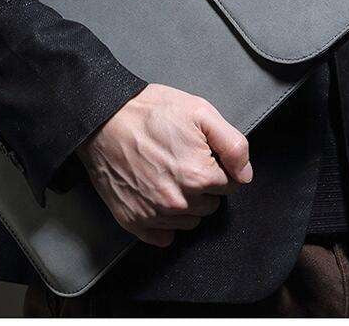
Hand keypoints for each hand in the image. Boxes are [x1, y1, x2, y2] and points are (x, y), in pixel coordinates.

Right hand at [76, 83, 251, 246]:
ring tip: (165, 173)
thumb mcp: (200, 112)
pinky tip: (154, 195)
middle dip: (201, 185)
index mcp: (199, 176)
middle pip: (210, 205)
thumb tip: (245, 174)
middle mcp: (179, 202)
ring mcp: (154, 215)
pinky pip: (163, 236)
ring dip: (184, 203)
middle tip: (180, 160)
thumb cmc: (149, 112)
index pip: (229, 185)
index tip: (199, 153)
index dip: (217, 166)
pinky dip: (163, 222)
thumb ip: (233, 145)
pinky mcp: (134, 221)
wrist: (103, 119)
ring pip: (189, 221)